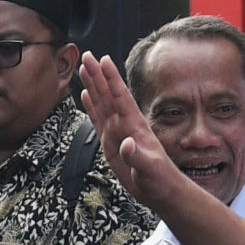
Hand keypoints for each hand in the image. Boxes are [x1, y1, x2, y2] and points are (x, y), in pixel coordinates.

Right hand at [75, 51, 186, 214]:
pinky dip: (91, 106)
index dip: (111, 78)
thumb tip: (126, 144)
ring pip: (102, 102)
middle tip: (87, 54)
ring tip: (84, 67)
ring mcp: (117, 131)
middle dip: (97, 74)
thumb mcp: (150, 170)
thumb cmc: (158, 180)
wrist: (161, 189)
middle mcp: (124, 124)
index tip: (103, 60)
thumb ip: (137, 157)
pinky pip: (98, 119)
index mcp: (134, 127)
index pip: (120, 97)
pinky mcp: (110, 142)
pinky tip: (85, 95)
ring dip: (93, 85)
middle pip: (108, 94)